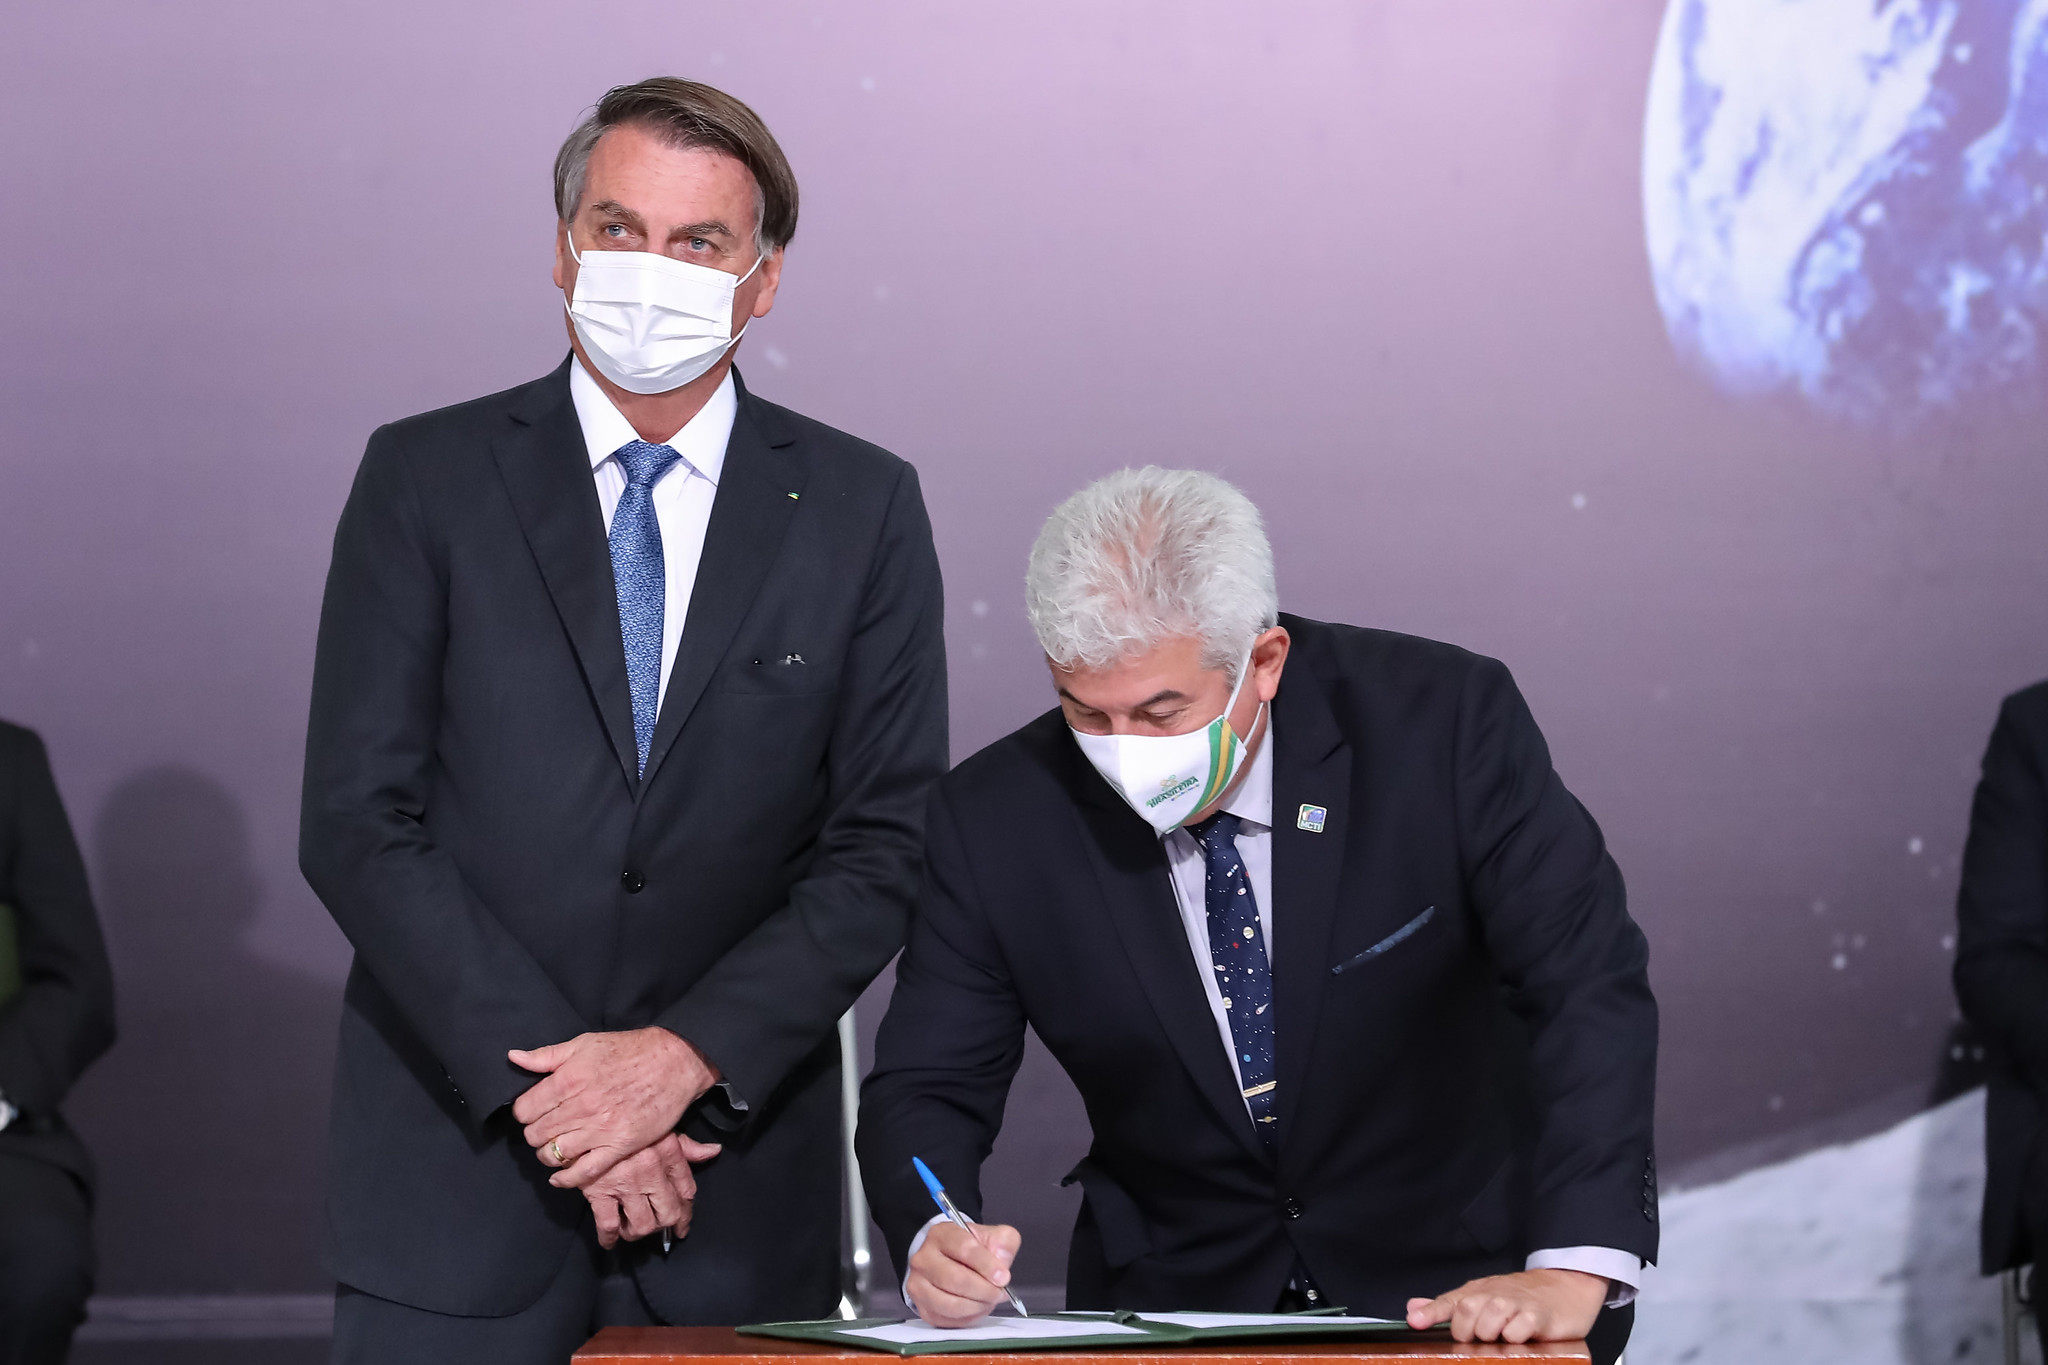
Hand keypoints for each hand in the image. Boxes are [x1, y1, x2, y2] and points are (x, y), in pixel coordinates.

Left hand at [510, 1027, 718, 1187]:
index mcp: (567, 1079)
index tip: (533, 1113)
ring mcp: (600, 1128)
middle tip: (545, 1130)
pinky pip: (583, 1172)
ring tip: (556, 1148)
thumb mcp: (584, 1043)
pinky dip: (567, 1179)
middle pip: (536, 1134)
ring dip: (549, 1155)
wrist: (674, 1062)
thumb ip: (546, 1055)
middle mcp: (580, 1106)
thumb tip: (513, 1058)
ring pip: (554, 1155)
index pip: (524, 1110)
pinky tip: (561, 1176)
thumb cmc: (629, 1050)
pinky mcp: (619, 1145)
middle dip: (535, 1134)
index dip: (524, 1113)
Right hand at [580, 1132, 718, 1248]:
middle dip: (664, 1225)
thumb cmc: (625, 1121)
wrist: (587, 1118)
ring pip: (643, 1225)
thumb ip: (688, 1145)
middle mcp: (651, 1172)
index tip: (682, 1223)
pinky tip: (610, 1240)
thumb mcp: (660, 1126)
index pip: (687, 1191)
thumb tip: (713, 1151)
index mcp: (668, 1153)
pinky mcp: (600, 1192)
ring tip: (632, 1228)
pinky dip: (609, 1238)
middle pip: (668, 1213)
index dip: (686, 1212)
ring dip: (638, 1232)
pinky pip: (609, 1225)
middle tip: (656, 1226)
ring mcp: (626, 1184)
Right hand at [906, 1220, 1021, 1327]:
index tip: (1003, 1276)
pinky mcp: (923, 1308)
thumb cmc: (969, 1250)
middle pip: (955, 1279)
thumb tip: (1002, 1259)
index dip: (986, 1265)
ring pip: (950, 1304)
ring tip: (990, 1300)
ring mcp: (919, 1285)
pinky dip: (968, 1317)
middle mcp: (924, 1259)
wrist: (949, 1261)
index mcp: (940, 1235)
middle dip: (984, 1290)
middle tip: (999, 1292)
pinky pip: (948, 1320)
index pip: (964, 1248)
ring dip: (977, 1306)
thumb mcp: (991, 1236)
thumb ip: (1003, 1242)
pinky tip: (977, 1307)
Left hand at [1405, 1268, 1606, 1343]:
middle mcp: (1493, 1295)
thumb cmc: (1518, 1296)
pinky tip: (1520, 1337)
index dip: (1430, 1313)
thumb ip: (1447, 1306)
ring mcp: (1516, 1305)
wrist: (1564, 1284)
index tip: (1415, 1323)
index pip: (1448, 1303)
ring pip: (1490, 1320)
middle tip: (1479, 1338)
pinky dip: (1514, 1336)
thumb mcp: (1481, 1296)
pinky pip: (1519, 1330)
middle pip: (1466, 1311)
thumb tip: (1413, 1308)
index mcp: (1476, 1292)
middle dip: (1466, 1330)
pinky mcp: (1539, 1317)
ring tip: (1501, 1337)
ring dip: (1490, 1334)